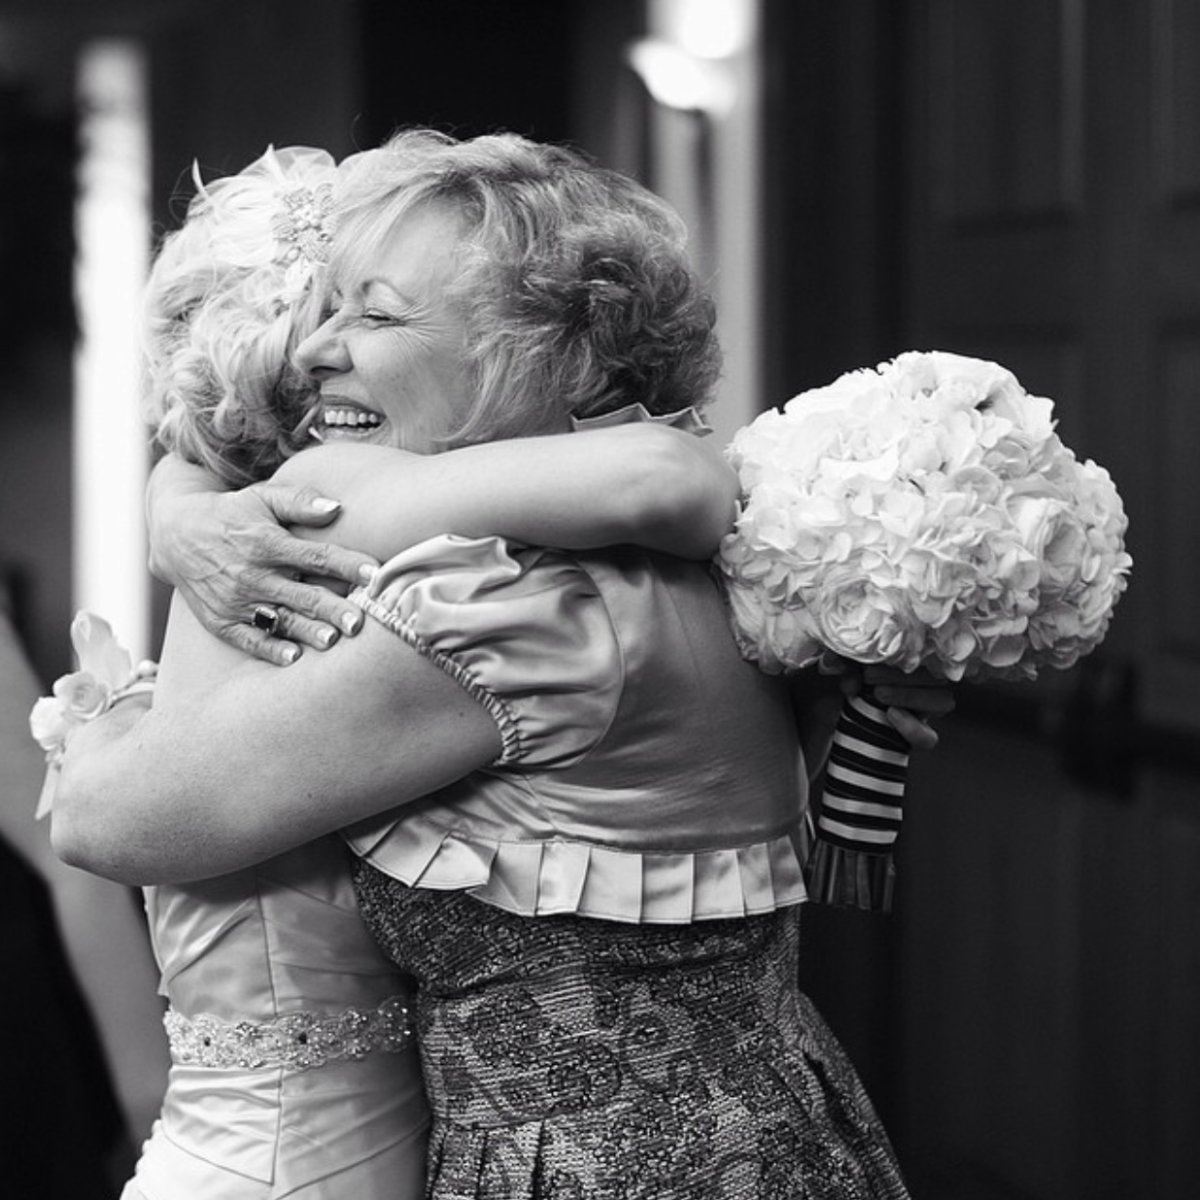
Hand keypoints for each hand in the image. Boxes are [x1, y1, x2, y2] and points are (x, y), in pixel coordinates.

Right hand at [149, 472, 378, 665]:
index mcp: (267, 542)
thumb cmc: (233, 515)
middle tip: (361, 620)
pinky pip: (248, 639)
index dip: (347, 565)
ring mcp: (236, 600)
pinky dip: (270, 649)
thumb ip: (299, 501)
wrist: (176, 536)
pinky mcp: (221, 621)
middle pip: (301, 593)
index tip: (376, 575)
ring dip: (306, 631)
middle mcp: (252, 574)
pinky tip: (294, 658)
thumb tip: (338, 508)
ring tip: (332, 640)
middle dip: (332, 607)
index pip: (315, 556)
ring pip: (279, 619)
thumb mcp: (262, 498)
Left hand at [825, 657, 955, 750]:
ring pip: (942, 701)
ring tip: (879, 694)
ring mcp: (927, 710)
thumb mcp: (847, 666)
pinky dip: (913, 728)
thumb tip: (834, 658)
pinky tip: (892, 714)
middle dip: (902, 675)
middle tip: (870, 676)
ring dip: (910, 696)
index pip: (931, 651)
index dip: (908, 650)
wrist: (840, 716)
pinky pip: (928, 737)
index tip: (876, 653)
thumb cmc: (853, 678)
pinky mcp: (918, 736)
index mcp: (920, 661)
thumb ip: (844, 659)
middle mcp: (931, 684)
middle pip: (937, 676)